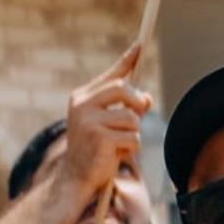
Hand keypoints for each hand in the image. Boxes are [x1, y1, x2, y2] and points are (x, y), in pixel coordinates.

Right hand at [58, 46, 151, 200]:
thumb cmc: (95, 148)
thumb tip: (147, 97)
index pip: (110, 75)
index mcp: (82, 97)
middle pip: (122, 89)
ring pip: (132, 117)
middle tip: (142, 112)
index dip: (127, 60)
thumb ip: (126, 108)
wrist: (76, 177)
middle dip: (137, 102)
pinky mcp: (99, 138)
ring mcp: (88, 121)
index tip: (140, 46)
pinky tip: (118, 154)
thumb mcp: (109, 123)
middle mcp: (82, 106)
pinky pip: (132, 137)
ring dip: (134, 132)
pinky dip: (132, 147)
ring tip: (121, 143)